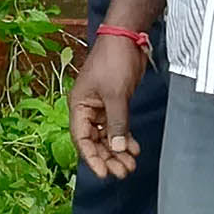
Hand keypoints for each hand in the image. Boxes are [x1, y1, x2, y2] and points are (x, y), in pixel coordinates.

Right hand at [70, 34, 147, 179]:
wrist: (127, 39)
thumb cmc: (113, 62)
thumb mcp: (115, 95)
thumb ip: (116, 123)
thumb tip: (116, 148)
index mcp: (79, 105)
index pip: (81, 138)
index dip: (91, 157)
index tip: (104, 173)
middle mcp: (88, 109)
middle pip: (94, 140)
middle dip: (108, 157)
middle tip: (123, 172)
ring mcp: (102, 107)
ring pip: (107, 136)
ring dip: (118, 150)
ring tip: (131, 165)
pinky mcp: (115, 103)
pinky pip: (117, 127)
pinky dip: (125, 138)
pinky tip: (134, 148)